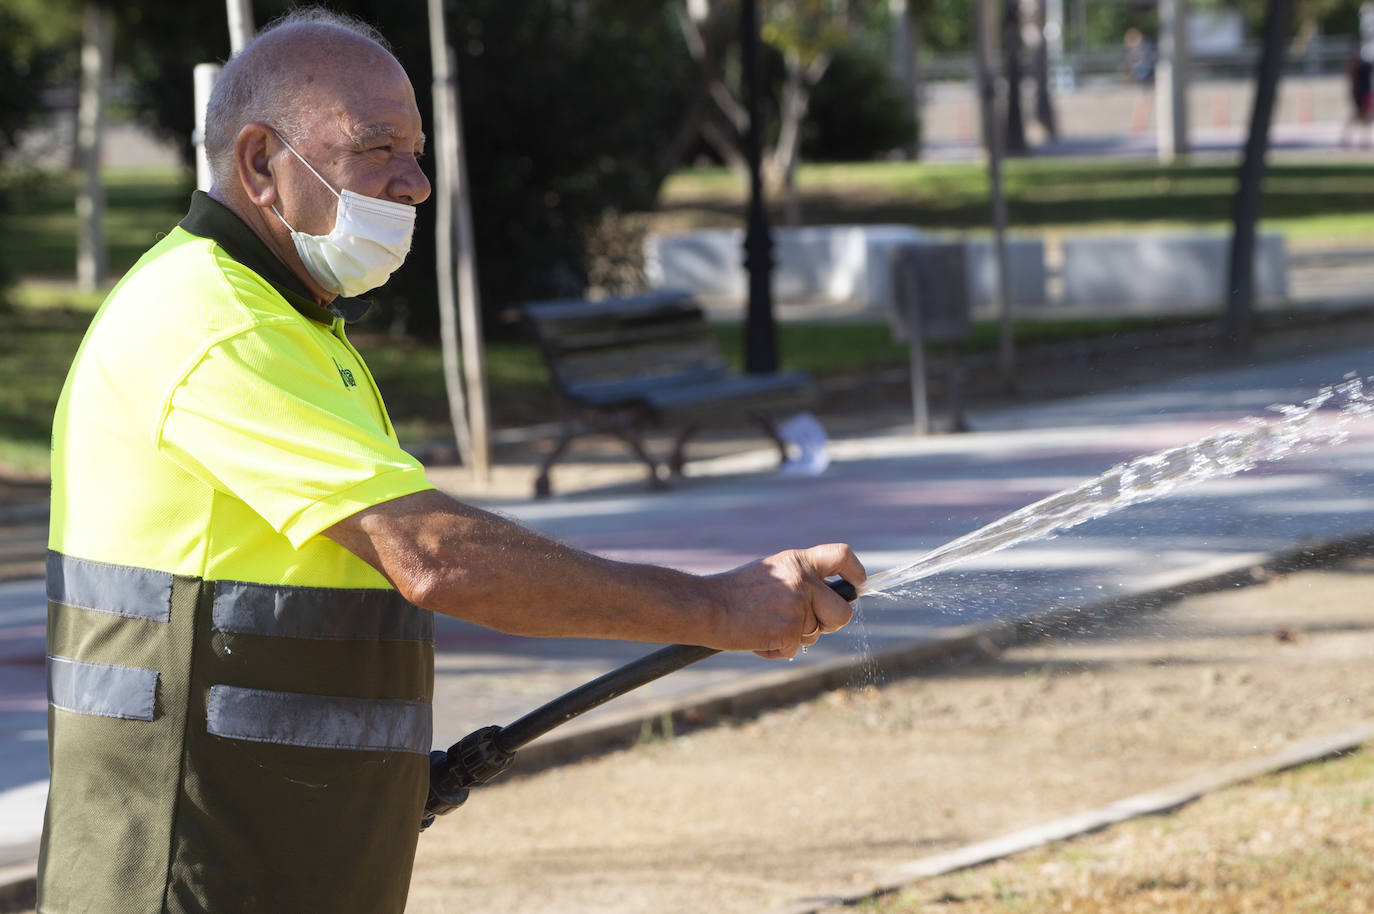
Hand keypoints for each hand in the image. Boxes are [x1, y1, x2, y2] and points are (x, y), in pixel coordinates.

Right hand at [707, 543, 864, 659]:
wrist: (705, 606)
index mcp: (798, 561)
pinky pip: (793, 649)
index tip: (857, 584)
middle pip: (842, 612)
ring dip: (794, 637)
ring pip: (815, 634)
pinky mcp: (788, 631)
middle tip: (810, 624)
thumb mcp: (772, 573)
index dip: (855, 572)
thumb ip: (799, 580)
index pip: (841, 556)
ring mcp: (797, 607)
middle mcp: (802, 581)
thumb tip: (826, 600)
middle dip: (830, 624)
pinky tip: (756, 637)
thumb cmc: (734, 593)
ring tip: (765, 625)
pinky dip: (776, 650)